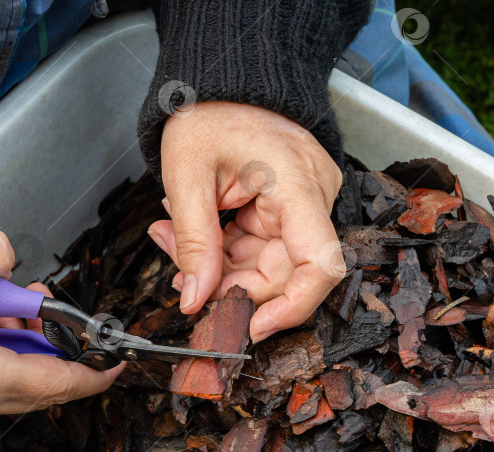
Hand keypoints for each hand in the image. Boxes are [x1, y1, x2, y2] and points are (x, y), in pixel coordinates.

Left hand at [148, 102, 344, 341]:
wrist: (223, 81)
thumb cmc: (208, 113)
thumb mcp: (186, 177)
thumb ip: (193, 244)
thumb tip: (194, 301)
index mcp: (297, 184)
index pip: (320, 265)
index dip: (292, 307)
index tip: (252, 328)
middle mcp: (312, 197)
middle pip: (285, 272)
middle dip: (230, 285)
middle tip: (182, 282)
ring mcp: (303, 202)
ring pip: (268, 264)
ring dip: (220, 268)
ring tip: (173, 241)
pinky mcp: (289, 206)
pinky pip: (261, 246)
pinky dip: (226, 251)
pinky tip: (191, 236)